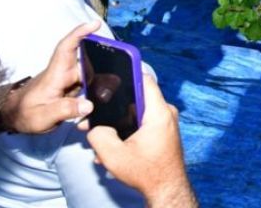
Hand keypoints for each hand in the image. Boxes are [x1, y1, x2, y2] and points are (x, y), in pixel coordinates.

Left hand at [1, 21, 99, 133]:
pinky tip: (98, 105)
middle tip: (113, 81)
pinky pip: (88, 86)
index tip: (95, 24)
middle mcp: (64, 74)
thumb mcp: (42, 117)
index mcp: (56, 75)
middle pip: (87, 63)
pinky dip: (95, 93)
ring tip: (108, 97)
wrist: (15, 117)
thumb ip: (65, 110)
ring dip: (100, 85)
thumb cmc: (25, 113)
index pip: (67, 48)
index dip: (80, 33)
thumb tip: (89, 105)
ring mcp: (68, 81)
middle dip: (103, 68)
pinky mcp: (71, 89)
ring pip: (90, 76)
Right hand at [87, 75, 196, 207]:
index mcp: (158, 113)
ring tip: (101, 136)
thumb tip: (93, 127)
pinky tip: (113, 147)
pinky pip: (143, 123)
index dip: (126, 73)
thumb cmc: (147, 174)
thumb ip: (98, 135)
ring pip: (137, 113)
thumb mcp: (113, 155)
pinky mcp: (163, 132)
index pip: (144, 80)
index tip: (111, 70)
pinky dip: (128, 131)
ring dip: (119, 123)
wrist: (166, 190)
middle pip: (136, 98)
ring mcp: (166, 122)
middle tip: (97, 115)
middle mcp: (166, 113)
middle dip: (114, 107)